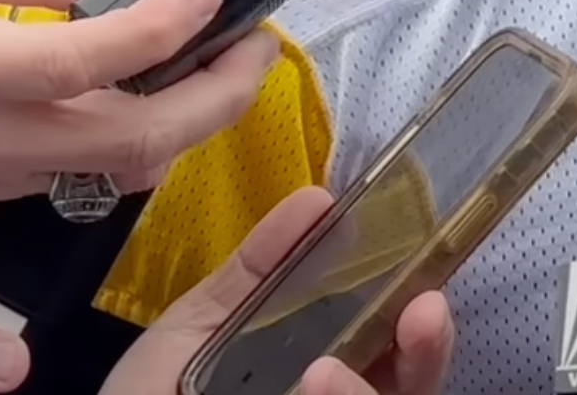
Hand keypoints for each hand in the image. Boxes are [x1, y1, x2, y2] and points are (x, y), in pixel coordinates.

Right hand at [0, 0, 280, 197]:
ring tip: (220, 62)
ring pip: (115, 172)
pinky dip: (139, 139)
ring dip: (186, 124)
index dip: (161, 30)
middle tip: (255, 46)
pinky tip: (157, 88)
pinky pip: (81, 177)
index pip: (81, 61)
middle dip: (215, 99)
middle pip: (128, 143)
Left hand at [101, 187, 454, 394]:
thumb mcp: (198, 330)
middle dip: (427, 355)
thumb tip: (316, 200)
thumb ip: (255, 273)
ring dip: (363, 394)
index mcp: (322, 371)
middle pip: (410, 389)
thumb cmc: (149, 394)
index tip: (425, 289)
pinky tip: (312, 388)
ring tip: (325, 372)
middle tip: (423, 315)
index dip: (420, 325)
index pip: (394, 352)